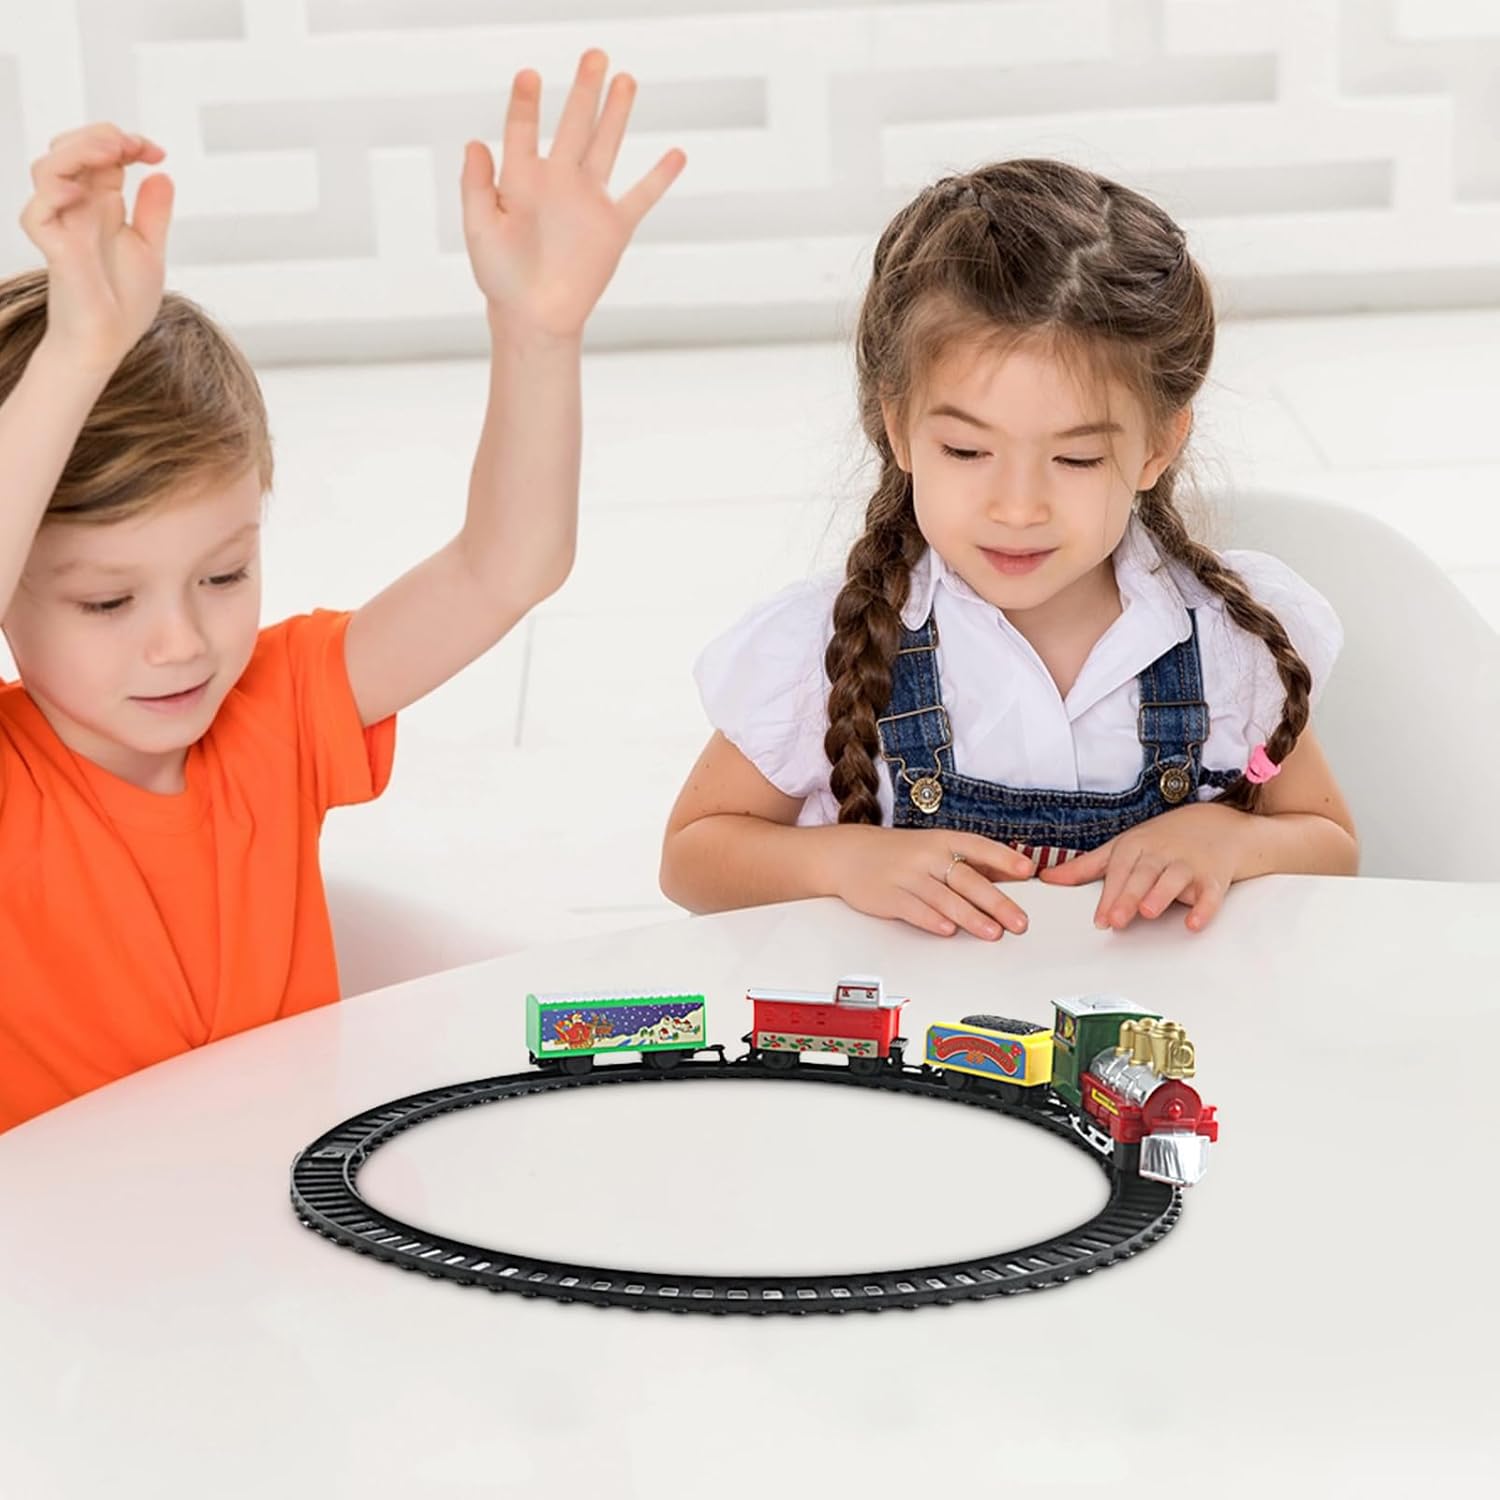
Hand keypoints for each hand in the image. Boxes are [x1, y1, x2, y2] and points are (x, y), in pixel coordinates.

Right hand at [18, 123, 173, 371]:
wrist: (107, 341)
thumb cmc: (124, 300)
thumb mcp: (150, 250)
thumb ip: (154, 213)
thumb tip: (162, 175)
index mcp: (100, 204)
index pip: (101, 154)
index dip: (126, 143)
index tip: (158, 152)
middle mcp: (77, 208)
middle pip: (70, 149)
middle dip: (101, 137)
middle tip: (135, 146)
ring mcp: (62, 224)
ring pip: (48, 168)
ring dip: (78, 152)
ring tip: (112, 154)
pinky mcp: (53, 248)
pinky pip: (36, 212)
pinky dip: (53, 195)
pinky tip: (81, 192)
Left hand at [460, 50, 684, 337]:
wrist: (535, 317)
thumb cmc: (500, 277)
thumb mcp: (479, 230)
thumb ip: (475, 187)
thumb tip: (476, 143)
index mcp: (522, 178)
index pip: (523, 129)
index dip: (525, 103)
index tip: (528, 77)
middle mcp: (558, 181)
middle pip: (573, 125)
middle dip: (584, 91)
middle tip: (594, 55)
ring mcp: (588, 201)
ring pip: (606, 147)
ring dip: (617, 114)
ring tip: (625, 79)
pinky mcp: (614, 227)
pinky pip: (642, 197)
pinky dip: (660, 177)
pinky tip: (676, 153)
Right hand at [826, 827, 1033, 939]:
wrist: (848, 854)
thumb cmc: (898, 853)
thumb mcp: (934, 847)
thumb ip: (970, 862)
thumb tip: (1011, 877)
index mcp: (942, 840)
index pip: (979, 847)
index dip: (1004, 858)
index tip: (1027, 870)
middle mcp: (926, 855)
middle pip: (967, 879)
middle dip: (996, 902)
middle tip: (1018, 921)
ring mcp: (907, 876)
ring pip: (944, 898)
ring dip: (971, 916)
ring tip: (993, 932)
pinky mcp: (889, 895)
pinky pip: (913, 909)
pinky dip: (932, 920)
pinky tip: (948, 930)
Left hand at [1038, 802, 1250, 931]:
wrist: (1220, 824)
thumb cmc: (1163, 840)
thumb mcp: (1122, 847)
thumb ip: (1086, 867)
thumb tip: (1047, 878)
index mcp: (1136, 846)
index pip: (1119, 870)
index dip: (1109, 894)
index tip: (1099, 919)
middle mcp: (1161, 854)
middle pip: (1143, 875)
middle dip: (1129, 896)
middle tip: (1116, 920)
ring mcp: (1189, 864)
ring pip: (1174, 880)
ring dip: (1161, 895)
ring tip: (1148, 913)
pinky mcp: (1214, 878)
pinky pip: (1211, 894)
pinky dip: (1204, 908)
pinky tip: (1194, 922)